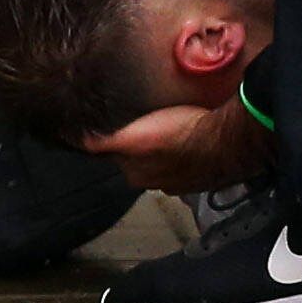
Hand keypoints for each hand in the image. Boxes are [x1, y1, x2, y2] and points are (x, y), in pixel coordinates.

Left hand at [85, 99, 269, 193]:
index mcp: (139, 175)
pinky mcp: (208, 169)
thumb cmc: (183, 136)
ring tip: (173, 124)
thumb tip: (73, 141)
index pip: (119, 155)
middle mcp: (160, 182)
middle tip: (150, 119)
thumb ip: (101, 143)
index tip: (126, 122)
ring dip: (169, 146)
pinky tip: (194, 133)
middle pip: (143, 159)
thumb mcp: (132, 138)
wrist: (228, 140)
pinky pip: (192, 157)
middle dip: (145, 143)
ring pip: (169, 159)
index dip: (119, 137)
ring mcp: (186, 179)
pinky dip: (191, 147)